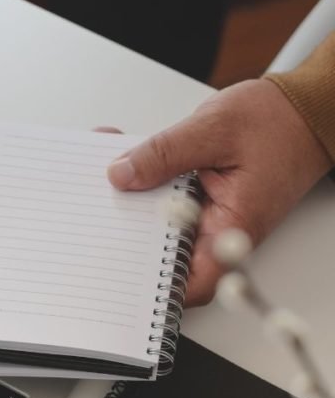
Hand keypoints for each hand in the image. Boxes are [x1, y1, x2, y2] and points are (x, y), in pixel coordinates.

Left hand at [106, 79, 331, 304]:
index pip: (197, 280)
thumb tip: (123, 175)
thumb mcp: (212, 129)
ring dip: (128, 203)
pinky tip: (120, 158)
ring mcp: (208, 215)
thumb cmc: (276, 122)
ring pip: (158, 225)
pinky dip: (140, 182)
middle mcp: (220, 227)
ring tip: (99, 178)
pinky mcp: (198, 199)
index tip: (122, 277)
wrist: (303, 109)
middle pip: (166, 253)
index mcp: (234, 224)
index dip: (160, 288)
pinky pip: (162, 200)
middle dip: (127, 237)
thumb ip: (165, 153)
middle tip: (94, 217)